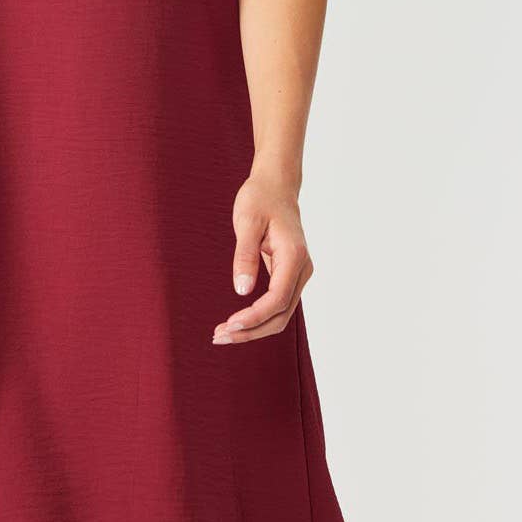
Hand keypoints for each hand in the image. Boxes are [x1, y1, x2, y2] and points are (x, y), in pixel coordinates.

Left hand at [213, 170, 313, 344]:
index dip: (254, 317)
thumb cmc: (260, 198)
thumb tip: (242, 291)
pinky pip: (276, 304)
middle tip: (219, 336)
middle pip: (281, 314)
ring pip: (280, 313)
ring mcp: (297, 274)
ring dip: (253, 328)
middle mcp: (302, 269)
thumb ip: (245, 256)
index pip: (277, 299)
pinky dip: (258, 316)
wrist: (276, 185)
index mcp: (294, 257)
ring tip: (222, 334)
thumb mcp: (247, 222)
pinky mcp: (288, 275)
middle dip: (251, 330)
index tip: (229, 324)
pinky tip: (236, 322)